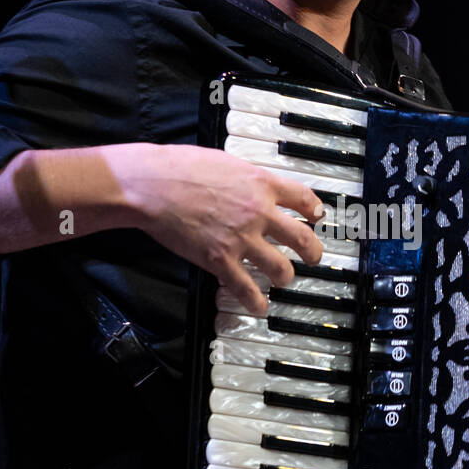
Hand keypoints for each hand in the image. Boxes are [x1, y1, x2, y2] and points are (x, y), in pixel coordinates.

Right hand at [119, 143, 324, 313]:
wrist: (151, 185)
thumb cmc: (179, 167)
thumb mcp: (225, 162)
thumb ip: (245, 178)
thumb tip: (253, 185)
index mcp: (261, 183)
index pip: (304, 199)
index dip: (315, 211)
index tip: (316, 218)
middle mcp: (258, 212)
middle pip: (303, 238)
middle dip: (314, 252)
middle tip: (313, 257)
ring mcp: (241, 239)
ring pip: (281, 268)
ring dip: (285, 277)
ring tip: (283, 278)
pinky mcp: (220, 260)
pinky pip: (247, 289)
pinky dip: (257, 302)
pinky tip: (259, 306)